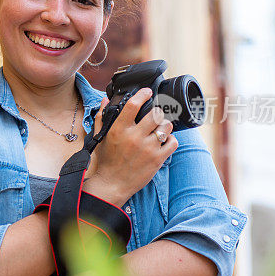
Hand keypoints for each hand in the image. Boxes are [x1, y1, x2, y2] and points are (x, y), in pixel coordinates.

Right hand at [84, 88, 177, 206]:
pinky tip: (164, 141)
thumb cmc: (107, 160)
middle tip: (156, 115)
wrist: (113, 183)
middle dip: (157, 112)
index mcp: (119, 129)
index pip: (133, 105)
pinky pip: (173, 142)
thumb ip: (102, 117)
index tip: (147, 92)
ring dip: (164, 125)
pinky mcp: (157, 159)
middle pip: (155, 114)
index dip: (143, 94)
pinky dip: (171, 139)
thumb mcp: (101, 137)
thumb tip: (105, 100)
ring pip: (166, 126)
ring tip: (159, 129)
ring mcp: (147, 148)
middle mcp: (134, 137)